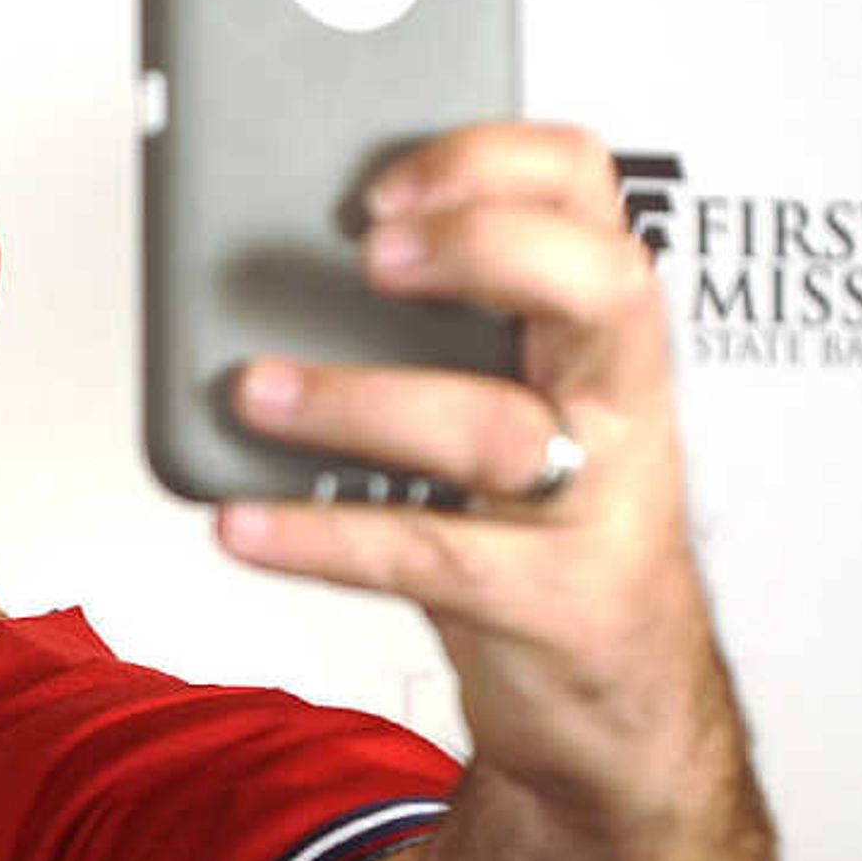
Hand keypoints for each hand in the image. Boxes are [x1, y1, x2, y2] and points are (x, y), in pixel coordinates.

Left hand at [210, 122, 727, 815]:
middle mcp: (616, 402)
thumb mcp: (511, 404)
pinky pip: (428, 555)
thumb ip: (437, 331)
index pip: (589, 194)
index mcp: (600, 331)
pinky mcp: (550, 598)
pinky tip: (243, 521)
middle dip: (482, 247)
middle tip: (368, 252)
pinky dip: (322, 535)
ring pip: (494, 429)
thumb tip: (268, 261)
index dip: (497, 162)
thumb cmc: (543, 525)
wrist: (618, 698)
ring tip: (254, 387)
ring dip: (359, 402)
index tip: (388, 179)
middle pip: (598, 283)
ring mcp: (595, 502)